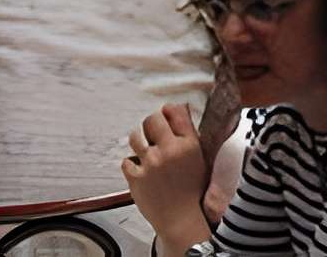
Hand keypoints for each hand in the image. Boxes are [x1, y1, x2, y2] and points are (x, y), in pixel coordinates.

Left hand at [121, 104, 209, 245]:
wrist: (180, 216)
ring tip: (145, 150)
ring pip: (135, 136)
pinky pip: (126, 160)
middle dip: (151, 123)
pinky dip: (131, 163)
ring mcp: (151, 163)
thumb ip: (189, 134)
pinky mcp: (135, 177)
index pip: (175, 111)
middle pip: (152, 120)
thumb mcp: (200, 157)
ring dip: (139, 140)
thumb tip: (178, 110)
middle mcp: (170, 150)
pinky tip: (141, 169)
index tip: (166, 116)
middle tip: (153, 132)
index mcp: (189, 144)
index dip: (168, 111)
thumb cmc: (192, 189)